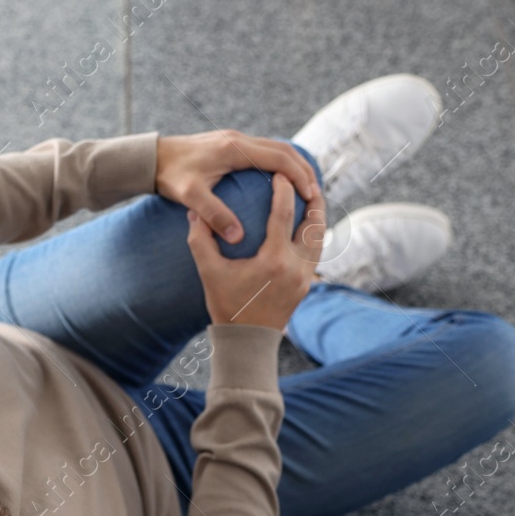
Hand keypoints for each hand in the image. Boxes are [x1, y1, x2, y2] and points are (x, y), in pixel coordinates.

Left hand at [156, 130, 320, 243]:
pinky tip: (282, 184)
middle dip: (303, 170)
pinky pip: (264, 151)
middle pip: (284, 150)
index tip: (312, 196)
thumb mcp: (190, 198)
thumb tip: (237, 237)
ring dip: (293, 166)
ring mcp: (235, 140)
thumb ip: (213, 215)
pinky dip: (279, 165)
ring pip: (276, 148)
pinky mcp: (230, 144)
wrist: (153, 158)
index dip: (298, 176)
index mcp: (234, 149)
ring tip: (306, 189)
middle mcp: (238, 140)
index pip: (279, 158)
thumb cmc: (170, 177)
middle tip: (317, 194)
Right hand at [186, 174, 323, 330]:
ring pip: (320, 239)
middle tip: (306, 179)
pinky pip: (316, 253)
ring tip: (312, 199)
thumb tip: (194, 211)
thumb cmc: (226, 306)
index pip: (284, 214)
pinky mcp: (307, 285)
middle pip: (315, 224)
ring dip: (317, 217)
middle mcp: (296, 267)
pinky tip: (307, 227)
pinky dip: (314, 236)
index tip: (279, 173)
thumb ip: (200, 239)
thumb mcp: (209, 272)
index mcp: (274, 260)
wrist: (247, 341)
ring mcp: (305, 278)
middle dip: (313, 198)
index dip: (283, 190)